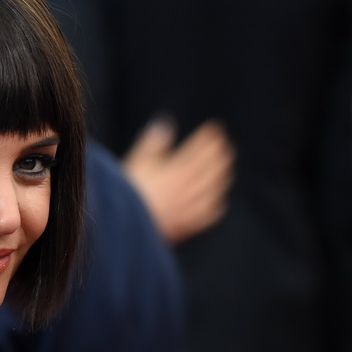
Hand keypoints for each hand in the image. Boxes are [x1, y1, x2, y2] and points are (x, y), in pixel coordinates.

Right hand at [122, 118, 234, 243]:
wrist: (125, 227)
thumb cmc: (128, 192)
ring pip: (216, 188)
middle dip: (221, 154)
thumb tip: (165, 124)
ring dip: (223, 175)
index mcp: (177, 170)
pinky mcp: (188, 224)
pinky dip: (217, 202)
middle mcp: (189, 188)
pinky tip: (218, 200)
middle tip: (224, 145)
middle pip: (214, 167)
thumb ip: (153, 142)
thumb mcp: (136, 161)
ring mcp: (191, 207)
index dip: (210, 137)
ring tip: (225, 167)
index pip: (201, 149)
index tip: (214, 129)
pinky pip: (211, 212)